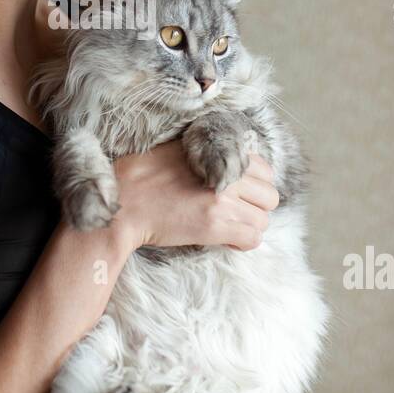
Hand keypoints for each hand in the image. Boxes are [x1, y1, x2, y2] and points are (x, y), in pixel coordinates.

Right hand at [111, 140, 278, 252]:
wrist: (124, 200)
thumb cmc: (145, 174)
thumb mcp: (182, 150)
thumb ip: (212, 154)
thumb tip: (234, 164)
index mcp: (220, 154)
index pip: (265, 169)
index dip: (255, 184)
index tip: (239, 193)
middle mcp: (226, 175)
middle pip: (270, 195)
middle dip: (257, 206)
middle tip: (235, 211)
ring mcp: (222, 201)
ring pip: (263, 219)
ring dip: (249, 225)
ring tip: (228, 226)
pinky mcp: (214, 225)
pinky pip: (252, 239)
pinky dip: (242, 242)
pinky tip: (224, 239)